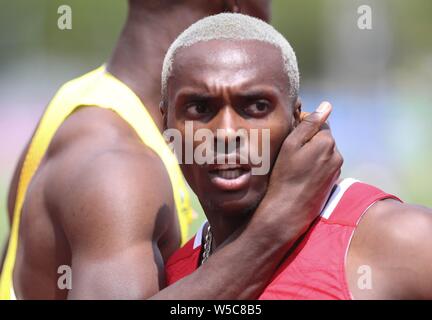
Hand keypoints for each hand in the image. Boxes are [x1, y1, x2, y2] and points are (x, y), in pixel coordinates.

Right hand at [254, 101, 342, 240]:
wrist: (288, 209)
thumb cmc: (285, 175)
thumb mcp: (291, 145)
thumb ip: (310, 124)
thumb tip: (327, 106)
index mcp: (327, 142)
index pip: (319, 123)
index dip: (302, 126)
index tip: (289, 136)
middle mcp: (336, 154)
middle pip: (322, 137)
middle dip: (308, 140)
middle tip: (290, 151)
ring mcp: (336, 169)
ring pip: (323, 152)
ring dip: (311, 153)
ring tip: (294, 165)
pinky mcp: (332, 181)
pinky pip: (324, 165)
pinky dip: (314, 166)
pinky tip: (301, 175)